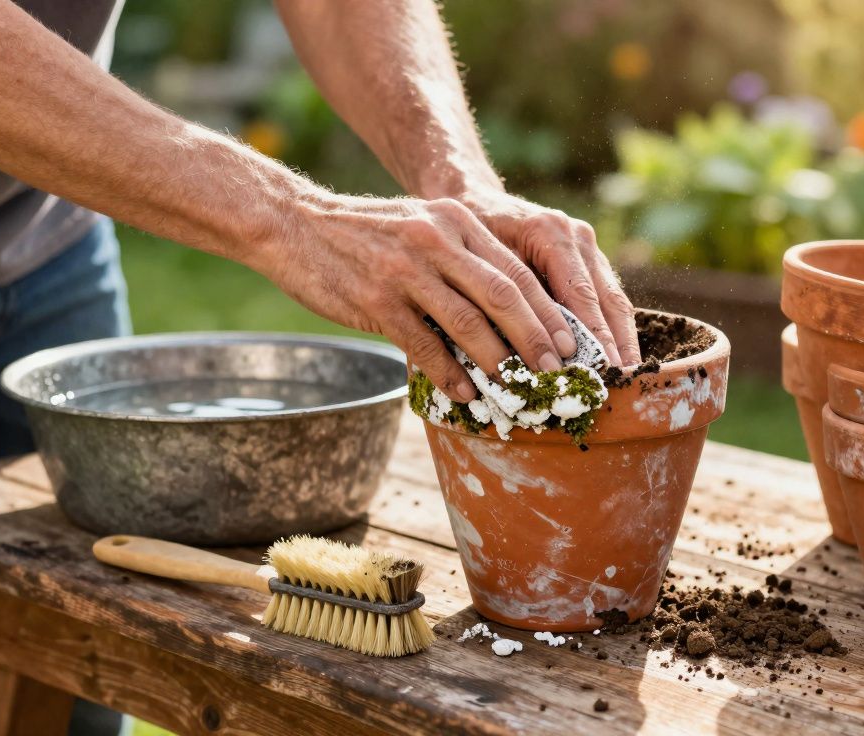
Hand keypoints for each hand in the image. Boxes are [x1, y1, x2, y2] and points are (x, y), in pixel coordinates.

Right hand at [256, 195, 581, 401]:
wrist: (293, 223)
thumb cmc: (364, 235)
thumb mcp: (421, 227)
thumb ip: (462, 258)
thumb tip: (507, 316)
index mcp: (457, 221)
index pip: (518, 272)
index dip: (548, 314)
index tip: (569, 346)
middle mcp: (438, 241)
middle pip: (505, 297)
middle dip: (536, 341)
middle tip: (555, 375)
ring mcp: (407, 271)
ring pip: (469, 323)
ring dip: (499, 363)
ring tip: (517, 390)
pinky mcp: (377, 300)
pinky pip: (424, 345)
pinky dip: (449, 373)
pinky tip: (464, 394)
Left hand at [458, 188, 641, 366]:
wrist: (475, 197)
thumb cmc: (469, 233)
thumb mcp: (478, 260)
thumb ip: (504, 296)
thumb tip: (518, 349)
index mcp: (549, 232)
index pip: (578, 292)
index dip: (592, 333)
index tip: (600, 366)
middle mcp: (575, 236)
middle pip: (606, 297)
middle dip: (615, 342)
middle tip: (621, 378)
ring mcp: (586, 244)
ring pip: (613, 297)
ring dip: (621, 338)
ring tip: (625, 373)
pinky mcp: (588, 256)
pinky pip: (606, 295)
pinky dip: (612, 326)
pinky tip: (616, 354)